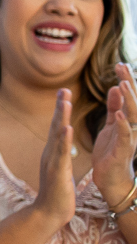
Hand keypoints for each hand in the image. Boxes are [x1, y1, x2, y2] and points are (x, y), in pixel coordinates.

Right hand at [32, 88, 76, 226]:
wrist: (49, 213)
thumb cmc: (58, 194)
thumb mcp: (61, 170)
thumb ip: (61, 157)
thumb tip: (63, 147)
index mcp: (54, 153)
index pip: (58, 127)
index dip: (61, 111)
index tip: (65, 94)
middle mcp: (50, 154)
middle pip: (55, 126)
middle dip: (60, 107)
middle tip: (64, 89)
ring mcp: (52, 162)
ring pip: (57, 136)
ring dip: (61, 117)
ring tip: (65, 101)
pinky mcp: (57, 171)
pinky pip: (61, 152)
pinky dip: (63, 139)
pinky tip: (67, 128)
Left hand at [92, 63, 136, 207]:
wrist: (111, 179)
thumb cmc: (111, 151)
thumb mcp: (111, 125)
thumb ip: (115, 107)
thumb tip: (117, 86)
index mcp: (128, 120)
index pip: (129, 97)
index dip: (126, 80)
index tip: (120, 64)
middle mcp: (133, 127)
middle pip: (133, 102)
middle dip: (129, 84)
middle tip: (123, 66)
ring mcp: (130, 138)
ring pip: (132, 116)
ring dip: (128, 100)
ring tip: (123, 84)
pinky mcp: (123, 150)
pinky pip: (125, 136)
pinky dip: (123, 124)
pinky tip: (119, 114)